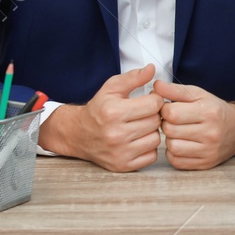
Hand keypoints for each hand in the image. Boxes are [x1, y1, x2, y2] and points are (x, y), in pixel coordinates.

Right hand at [38, 65, 163, 171]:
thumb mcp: (111, 88)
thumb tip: (152, 68)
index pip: (154, 104)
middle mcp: (116, 134)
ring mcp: (119, 152)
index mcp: (114, 112)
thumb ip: (133, 77)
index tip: (149, 99)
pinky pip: (151, 156)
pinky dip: (148, 148)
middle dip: (153, 115)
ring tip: (140, 126)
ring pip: (156, 140)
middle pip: (156, 122)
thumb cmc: (98, 109)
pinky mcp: (123, 166)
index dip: (155, 99)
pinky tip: (138, 140)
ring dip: (152, 132)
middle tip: (144, 113)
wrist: (78, 134)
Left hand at [155, 82, 234, 169]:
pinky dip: (174, 153)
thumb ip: (175, 90)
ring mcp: (208, 150)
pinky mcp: (205, 163)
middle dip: (167, 124)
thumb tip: (155, 86)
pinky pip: (177, 161)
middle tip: (173, 121)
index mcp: (208, 112)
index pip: (171, 113)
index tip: (169, 109)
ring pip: (172, 147)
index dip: (164, 110)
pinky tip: (181, 144)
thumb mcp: (198, 94)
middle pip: (169, 130)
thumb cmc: (214, 109)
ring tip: (177, 133)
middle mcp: (210, 132)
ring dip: (170, 139)